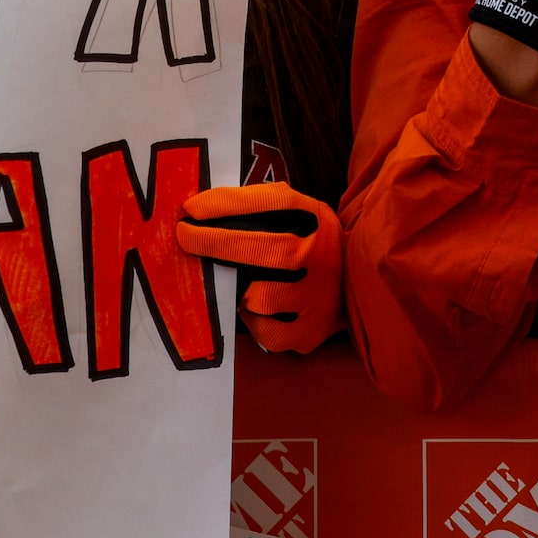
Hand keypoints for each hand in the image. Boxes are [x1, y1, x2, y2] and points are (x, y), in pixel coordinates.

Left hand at [173, 181, 342, 354]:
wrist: (351, 283)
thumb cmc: (305, 243)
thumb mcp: (295, 212)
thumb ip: (256, 205)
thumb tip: (199, 208)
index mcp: (316, 219)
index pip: (273, 204)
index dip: (228, 206)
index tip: (191, 209)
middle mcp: (321, 256)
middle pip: (265, 249)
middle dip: (216, 242)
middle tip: (186, 237)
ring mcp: (318, 298)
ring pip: (260, 297)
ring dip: (241, 290)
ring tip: (242, 282)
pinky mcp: (310, 332)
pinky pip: (265, 331)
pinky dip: (254, 320)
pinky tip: (261, 309)